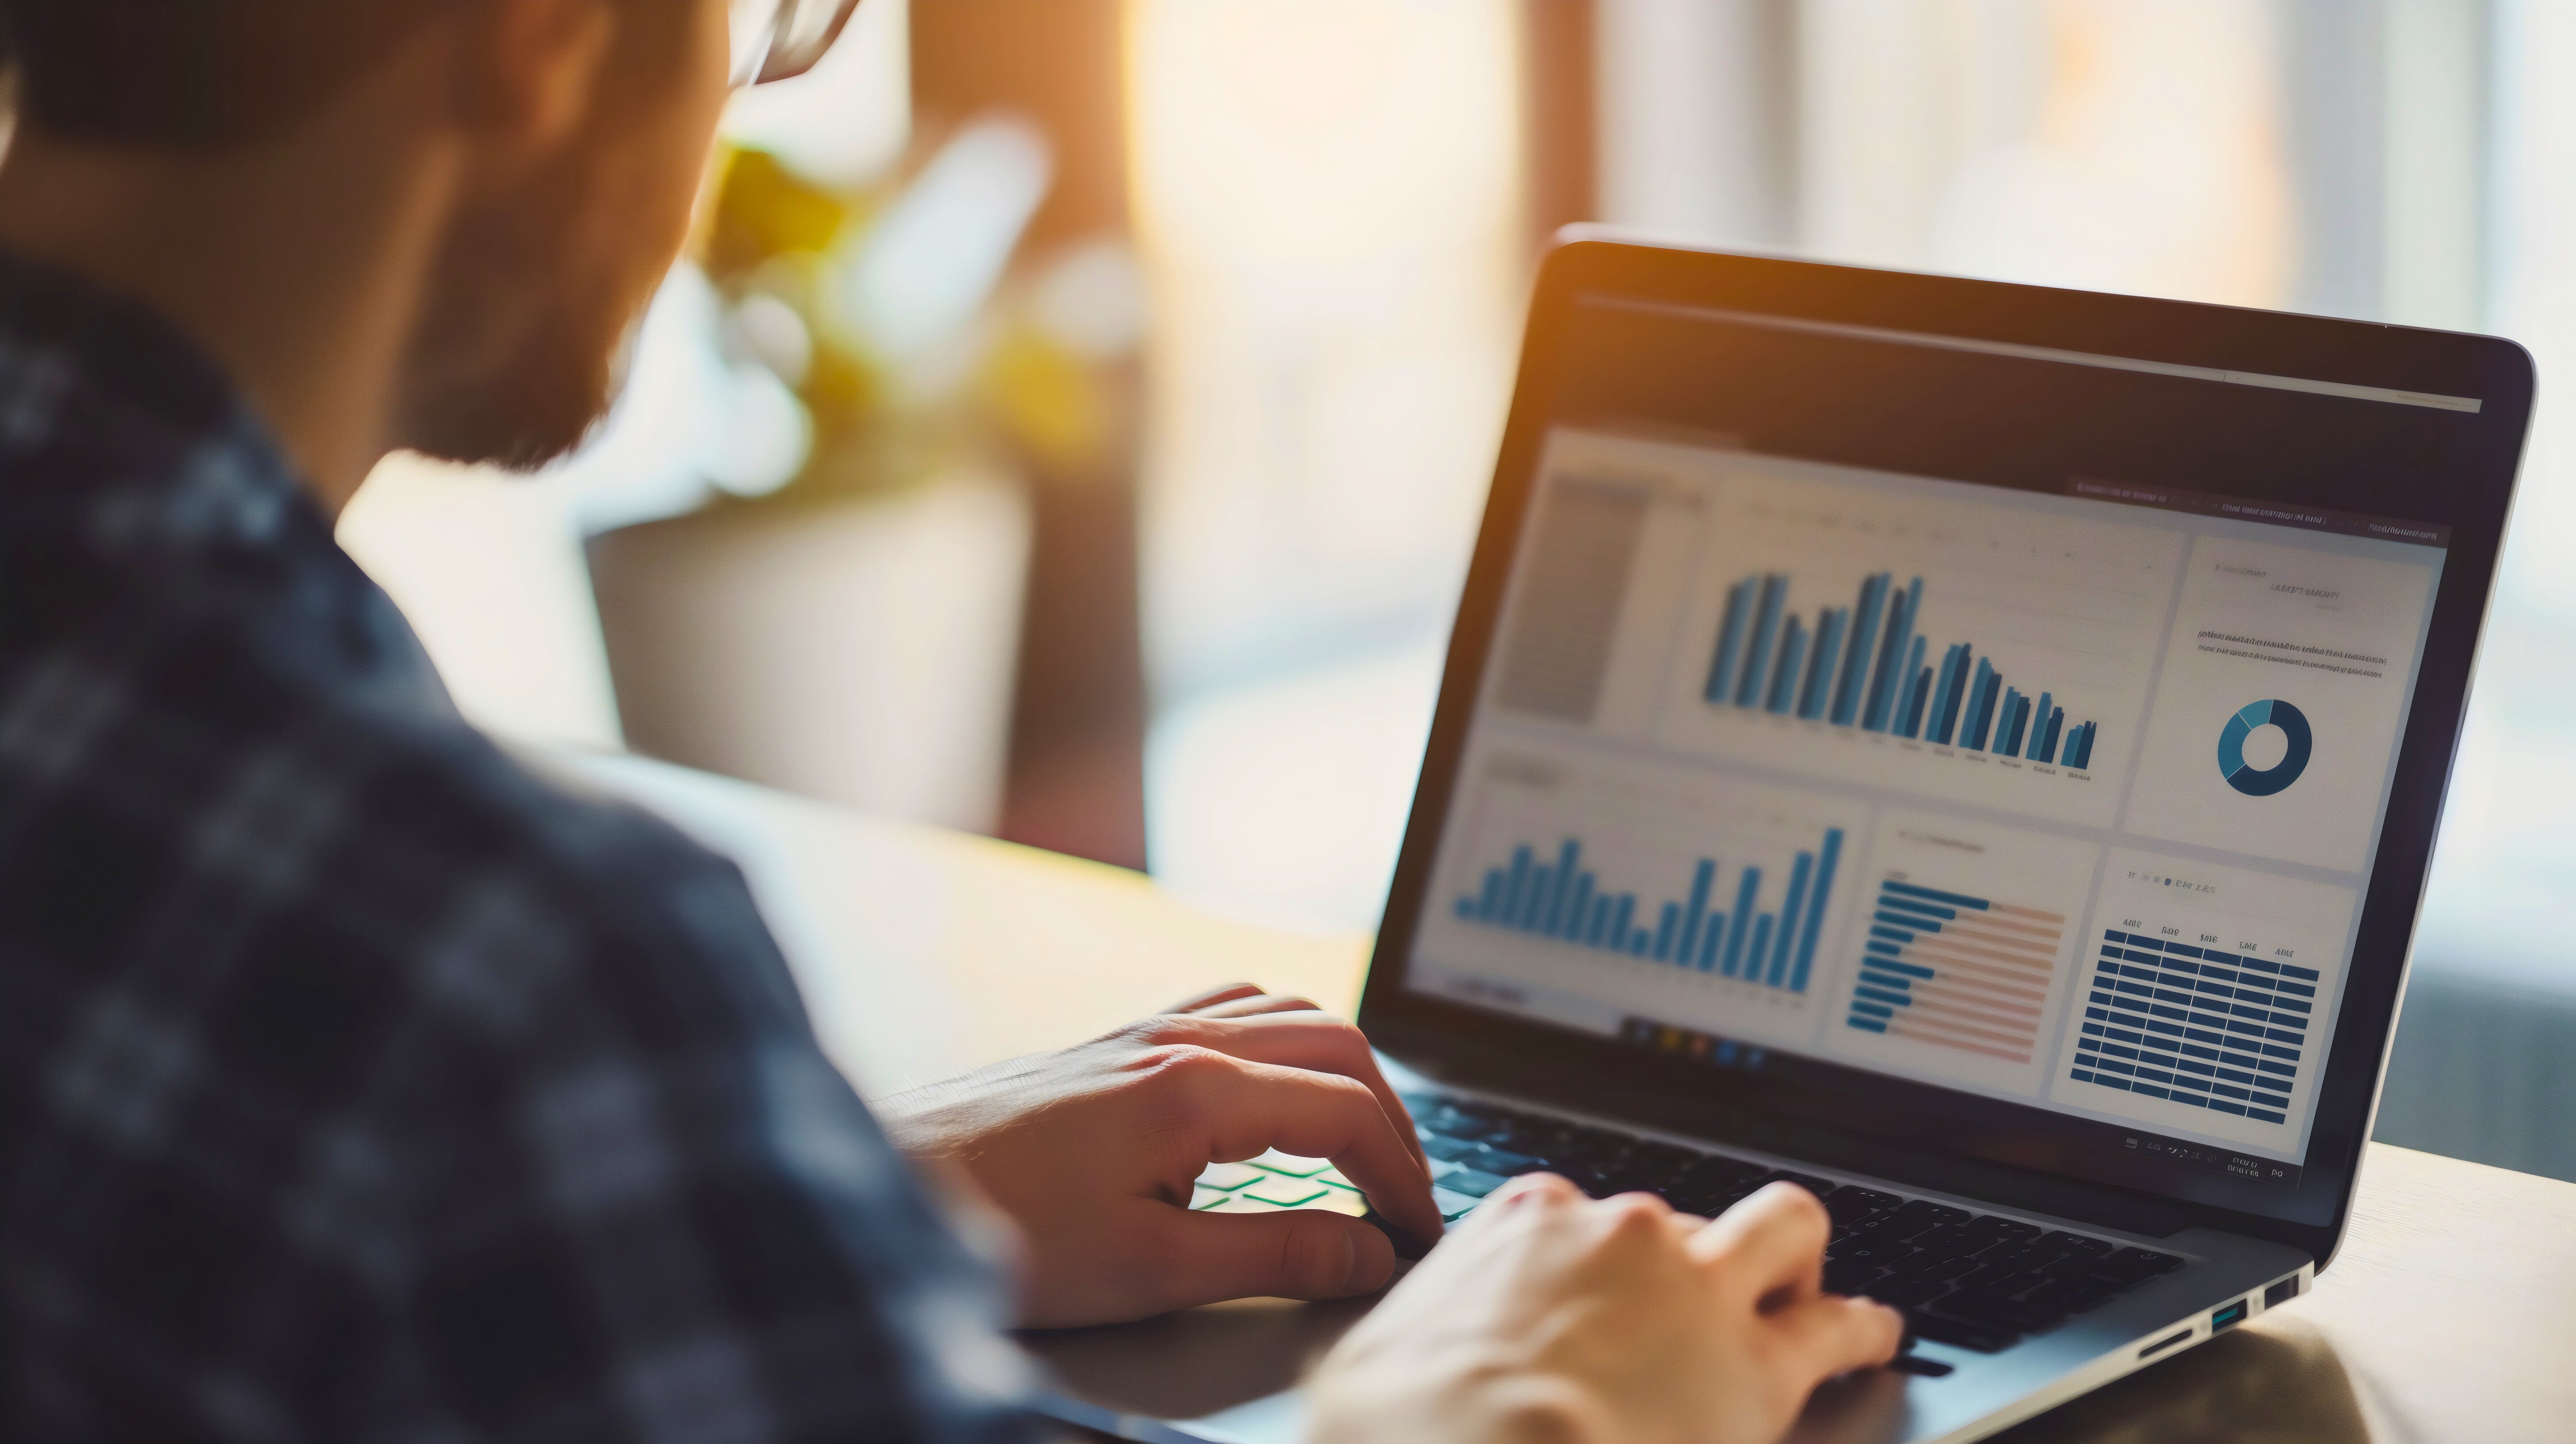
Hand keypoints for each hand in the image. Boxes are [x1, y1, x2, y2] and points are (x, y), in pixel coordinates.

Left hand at [873, 984, 1443, 1327]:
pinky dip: (1282, 1043)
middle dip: (1390, 1120)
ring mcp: (1143, 1033)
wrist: (886, 1187)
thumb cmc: (1003, 1231)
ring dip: (1342, 1074)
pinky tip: (1273, 1086)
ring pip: (1287, 1016)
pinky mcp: (1113, 1045)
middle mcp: (1177, 1040)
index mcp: (1197, 1088)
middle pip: (1335, 1049)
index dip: (1401, 1175)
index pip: (1346, 1113)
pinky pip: (1229, 1010)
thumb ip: (1277, 1255)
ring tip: (1359, 1145)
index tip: (1417, 1234)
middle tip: (1404, 1195)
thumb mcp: (1154, 1269)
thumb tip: (1368, 1252)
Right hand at [1309, 1176, 1902, 1443]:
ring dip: (1799, 1255)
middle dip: (1702, 1252)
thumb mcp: (1365, 1367)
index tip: (1598, 1298)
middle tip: (1709, 1295)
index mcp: (1524, 1222)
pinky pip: (1840, 1323)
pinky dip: (1864, 1326)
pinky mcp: (1758, 1357)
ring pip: (1783, 1229)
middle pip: (1681, 1222)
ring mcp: (1695, 1283)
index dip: (1596, 1265)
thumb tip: (1362, 1365)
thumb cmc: (1411, 1433)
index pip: (1578, 1220)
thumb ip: (1391, 1345)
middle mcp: (1618, 1230)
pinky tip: (1875, 1335)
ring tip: (1816, 1286)